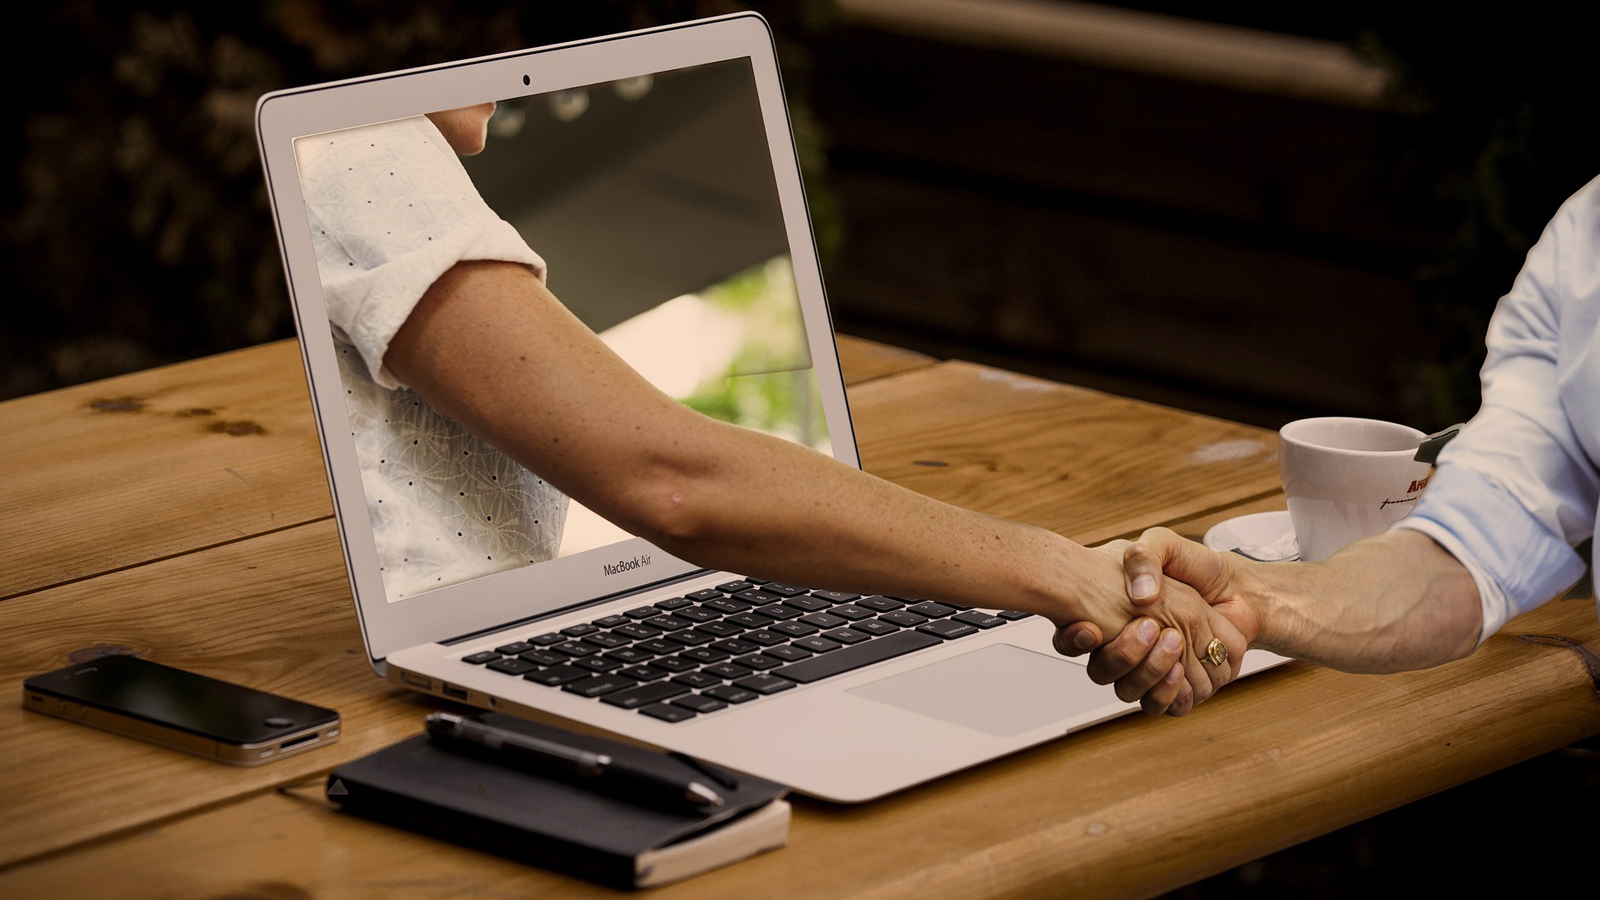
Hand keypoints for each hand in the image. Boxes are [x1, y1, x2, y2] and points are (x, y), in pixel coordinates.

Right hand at [1056, 528, 1260, 714]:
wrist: (1235, 585)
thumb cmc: (1194, 566)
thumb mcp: (1162, 545)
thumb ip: (1143, 557)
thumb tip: (1138, 597)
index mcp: (1112, 615)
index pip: (1075, 640)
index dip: (1076, 639)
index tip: (1092, 627)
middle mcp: (1128, 646)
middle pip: (1104, 672)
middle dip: (1122, 655)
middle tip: (1149, 626)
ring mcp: (1153, 668)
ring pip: (1131, 692)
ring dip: (1148, 672)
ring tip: (1171, 642)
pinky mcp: (1181, 686)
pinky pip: (1164, 706)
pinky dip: (1169, 692)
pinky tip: (1179, 669)